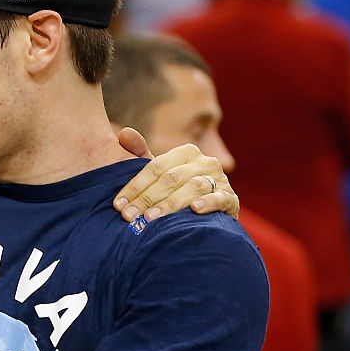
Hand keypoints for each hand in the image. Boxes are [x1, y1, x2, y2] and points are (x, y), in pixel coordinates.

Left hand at [114, 129, 237, 222]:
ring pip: (193, 187)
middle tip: (129, 216)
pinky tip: (194, 209)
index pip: (155, 168)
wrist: (210, 211)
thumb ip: (141, 154)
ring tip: (150, 218)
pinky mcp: (230, 198)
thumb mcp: (159, 172)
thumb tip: (123, 132)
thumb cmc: (178, 189)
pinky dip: (207, 203)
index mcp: (186, 152)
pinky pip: (219, 198)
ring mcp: (220, 179)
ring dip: (170, 203)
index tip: (118, 204)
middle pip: (171, 178)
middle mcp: (205, 162)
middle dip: (147, 198)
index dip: (135, 186)